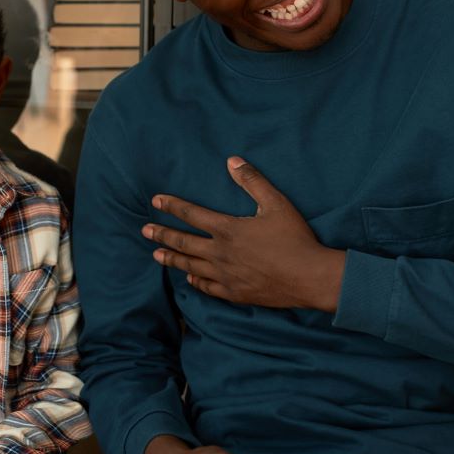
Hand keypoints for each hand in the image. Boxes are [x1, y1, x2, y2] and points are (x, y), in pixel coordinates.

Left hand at [143, 157, 346, 311]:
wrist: (308, 277)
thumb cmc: (294, 238)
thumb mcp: (276, 203)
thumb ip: (252, 181)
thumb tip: (232, 160)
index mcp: (227, 229)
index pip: (191, 215)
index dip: (172, 206)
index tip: (155, 201)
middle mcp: (220, 253)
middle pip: (183, 242)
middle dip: (162, 234)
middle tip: (144, 230)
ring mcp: (225, 275)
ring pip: (190, 266)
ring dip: (171, 259)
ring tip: (156, 254)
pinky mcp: (234, 292)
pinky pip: (207, 287)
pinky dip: (195, 280)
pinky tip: (189, 278)